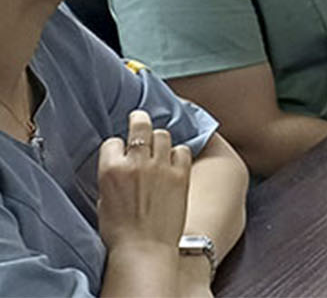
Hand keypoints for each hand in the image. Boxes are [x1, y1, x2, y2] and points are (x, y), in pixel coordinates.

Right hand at [97, 110, 191, 254]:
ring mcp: (161, 166)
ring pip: (163, 135)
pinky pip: (183, 150)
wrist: (144, 248)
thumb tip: (119, 166)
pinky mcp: (181, 174)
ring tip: (159, 144)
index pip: (113, 142)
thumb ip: (112, 177)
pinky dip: (179, 153)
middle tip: (140, 117)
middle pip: (140, 126)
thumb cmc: (120, 232)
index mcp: (111, 169)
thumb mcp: (103, 200)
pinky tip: (176, 160)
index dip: (117, 146)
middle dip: (139, 119)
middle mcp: (137, 162)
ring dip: (160, 139)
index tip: (120, 149)